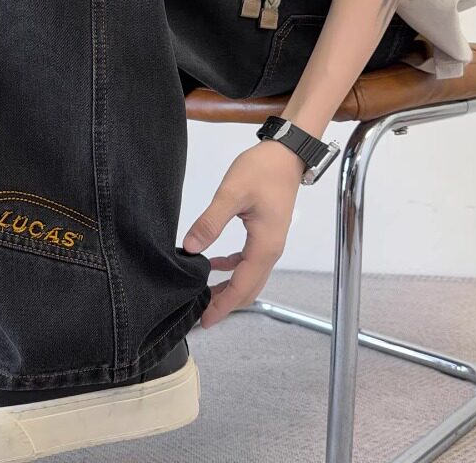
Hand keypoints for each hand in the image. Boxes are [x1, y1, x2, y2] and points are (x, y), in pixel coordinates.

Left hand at [183, 140, 305, 327]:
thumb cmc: (262, 170)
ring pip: (248, 276)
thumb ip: (210, 221)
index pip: (242, 287)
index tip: (205, 321)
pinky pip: (248, 261)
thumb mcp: (232, 193)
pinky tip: (212, 263)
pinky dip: (231, 268)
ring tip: (203, 294)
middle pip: (248, 288)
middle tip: (200, 315)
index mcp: (264, 246)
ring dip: (227, 288)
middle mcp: (270, 250)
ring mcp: (269, 243)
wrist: (286, 154)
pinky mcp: (265, 233)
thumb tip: (189, 248)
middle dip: (225, 304)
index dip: (223, 306)